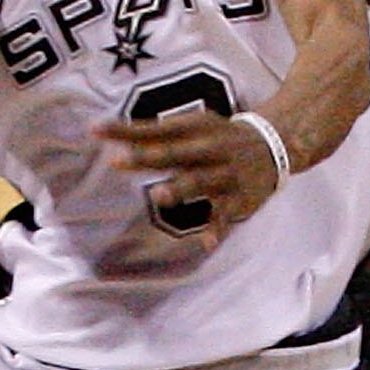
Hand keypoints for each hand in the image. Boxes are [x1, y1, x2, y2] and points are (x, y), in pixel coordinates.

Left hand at [92, 110, 280, 241]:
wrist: (274, 144)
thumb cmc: (220, 136)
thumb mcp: (194, 126)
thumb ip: (158, 133)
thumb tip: (112, 134)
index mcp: (196, 128)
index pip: (156, 128)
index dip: (126, 130)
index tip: (95, 130)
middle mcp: (210, 148)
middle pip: (175, 153)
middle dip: (147, 156)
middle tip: (115, 160)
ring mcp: (226, 173)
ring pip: (202, 181)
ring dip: (181, 188)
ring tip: (159, 196)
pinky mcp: (240, 197)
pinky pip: (227, 214)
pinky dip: (218, 229)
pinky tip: (205, 243)